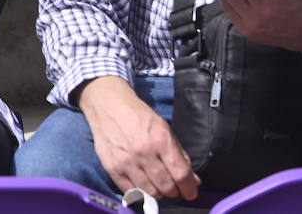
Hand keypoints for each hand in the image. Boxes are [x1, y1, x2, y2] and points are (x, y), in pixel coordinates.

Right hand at [79, 76, 198, 199]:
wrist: (108, 106)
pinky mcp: (112, 168)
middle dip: (174, 191)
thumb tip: (193, 180)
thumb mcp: (164, 129)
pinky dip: (141, 195)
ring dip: (158, 194)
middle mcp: (144, 152)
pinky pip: (131, 192)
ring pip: (150, 193)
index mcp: (161, 140)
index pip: (181, 174)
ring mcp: (126, 162)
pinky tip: (144, 188)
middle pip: (167, 186)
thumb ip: (179, 155)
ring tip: (158, 187)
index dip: (189, 188)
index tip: (191, 193)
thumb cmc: (139, 116)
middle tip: (174, 188)